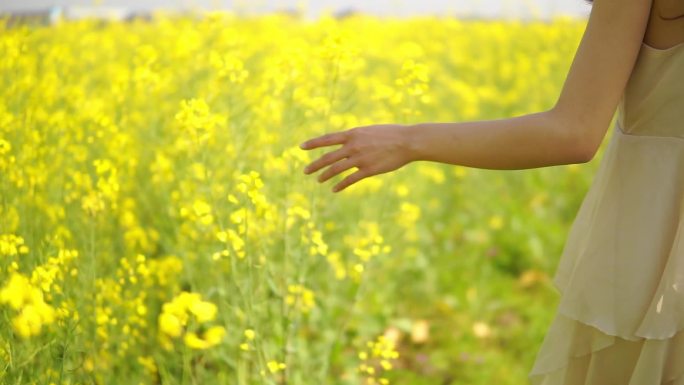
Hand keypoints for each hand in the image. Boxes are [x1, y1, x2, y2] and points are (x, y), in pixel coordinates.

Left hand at [299, 124, 414, 192]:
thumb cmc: (390, 134)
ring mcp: (360, 158)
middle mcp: (353, 146)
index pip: (327, 138)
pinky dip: (340, 185)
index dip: (313, 143)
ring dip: (325, 176)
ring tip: (318, 180)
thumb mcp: (369, 130)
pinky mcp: (368, 170)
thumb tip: (346, 141)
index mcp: (353, 134)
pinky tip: (334, 189)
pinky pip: (350, 179)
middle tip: (305, 171)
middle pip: (328, 157)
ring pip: (336, 169)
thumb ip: (356, 136)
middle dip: (315, 165)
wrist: (407, 141)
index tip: (301, 147)